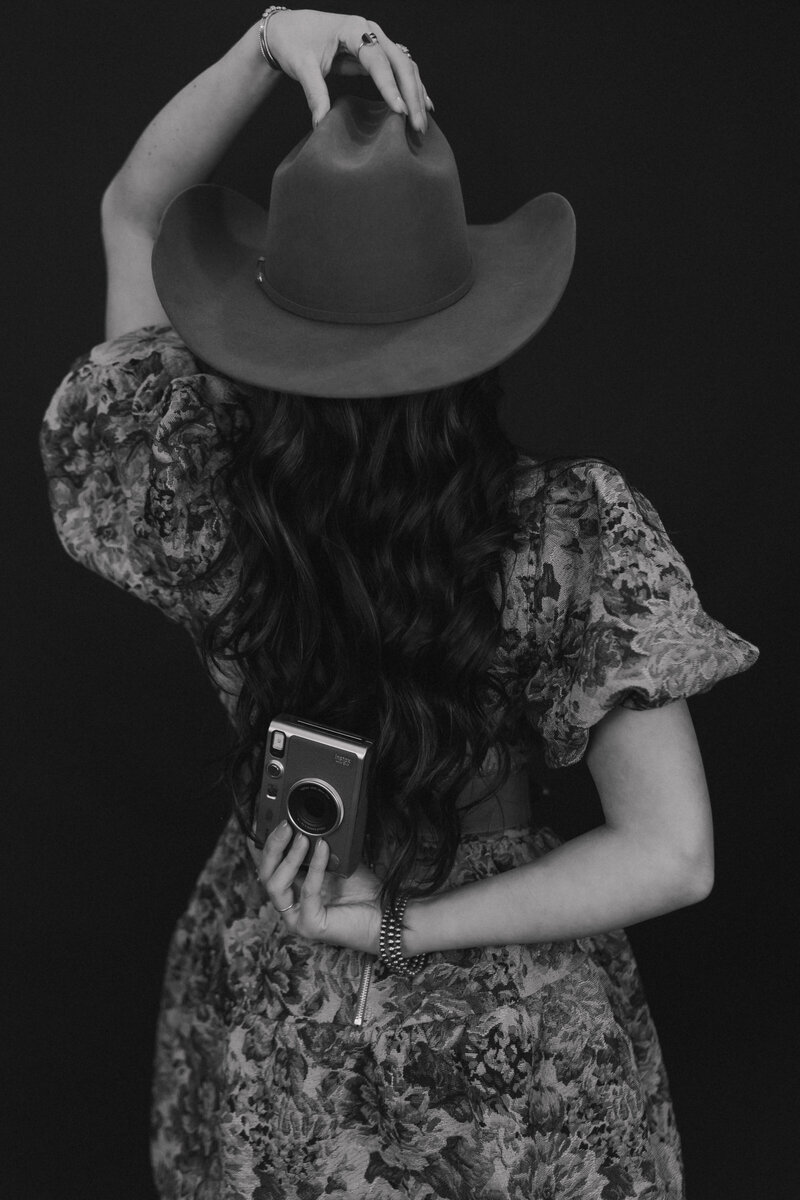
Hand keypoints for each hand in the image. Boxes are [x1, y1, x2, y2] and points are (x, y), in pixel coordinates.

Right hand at [250, 820, 382, 953]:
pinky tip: (322, 850)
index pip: (269, 866)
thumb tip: (310, 823)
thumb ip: (319, 847)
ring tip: (302, 838)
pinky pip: (307, 892)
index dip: (269, 843)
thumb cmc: (361, 890)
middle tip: (286, 826)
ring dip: (288, 858)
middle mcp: (290, 905)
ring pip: (276, 886)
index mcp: (293, 889)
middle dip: (273, 847)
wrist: (383, 913)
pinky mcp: (310, 925)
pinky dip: (314, 868)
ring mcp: (297, 918)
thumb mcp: (334, 861)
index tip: (279, 821)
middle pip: (266, 875)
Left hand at [265, 9, 432, 130]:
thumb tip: (321, 124)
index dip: (390, 87)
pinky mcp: (375, 54)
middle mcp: (370, 31)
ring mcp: (376, 41)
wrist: (287, 29)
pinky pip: (399, 70)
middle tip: (417, 125)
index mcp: (353, 29)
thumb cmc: (294, 42)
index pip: (378, 60)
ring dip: (416, 94)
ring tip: (421, 122)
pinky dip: (411, 88)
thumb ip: (314, 93)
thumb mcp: (302, 67)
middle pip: (401, 63)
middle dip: (412, 95)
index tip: (400, 111)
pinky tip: (422, 105)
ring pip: (405, 66)